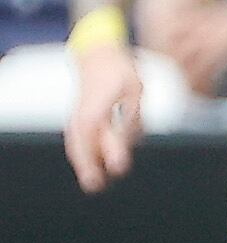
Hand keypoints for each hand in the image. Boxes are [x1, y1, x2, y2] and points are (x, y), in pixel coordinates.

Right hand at [64, 39, 142, 190]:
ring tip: (93, 183)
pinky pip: (76, 140)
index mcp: (97, 105)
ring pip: (76, 144)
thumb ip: (133, 114)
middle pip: (82, 144)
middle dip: (89, 165)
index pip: (100, 133)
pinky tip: (89, 169)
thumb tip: (133, 138)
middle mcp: (83, 113)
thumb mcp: (134, 90)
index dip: (110, 151)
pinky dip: (81, 154)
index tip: (119, 169)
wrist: (96, 57)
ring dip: (83, 163)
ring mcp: (77, 115)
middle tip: (96, 185)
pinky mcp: (78, 118)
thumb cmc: (119, 73)